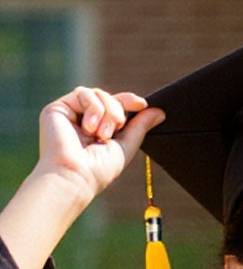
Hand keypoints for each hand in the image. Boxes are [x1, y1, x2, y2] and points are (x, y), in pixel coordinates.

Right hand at [33, 88, 158, 207]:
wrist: (75, 175)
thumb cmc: (99, 169)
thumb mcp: (126, 146)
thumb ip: (140, 127)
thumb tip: (159, 111)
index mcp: (98, 129)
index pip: (115, 106)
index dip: (128, 101)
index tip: (142, 104)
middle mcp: (83, 120)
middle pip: (108, 97)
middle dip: (118, 110)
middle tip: (116, 129)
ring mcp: (70, 113)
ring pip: (97, 93)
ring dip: (107, 111)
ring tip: (102, 134)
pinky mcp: (57, 108)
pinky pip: (83, 93)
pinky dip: (93, 108)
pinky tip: (89, 128)